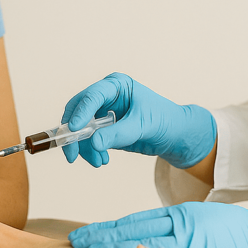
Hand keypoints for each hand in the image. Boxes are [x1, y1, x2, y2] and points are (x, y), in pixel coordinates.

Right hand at [61, 73, 214, 168]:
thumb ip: (118, 134)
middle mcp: (105, 96)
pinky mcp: (103, 128)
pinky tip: (101, 160)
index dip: (81, 112)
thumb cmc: (164, 121)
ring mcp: (102, 111)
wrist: (174, 135)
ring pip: (80, 128)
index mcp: (116, 85)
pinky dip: (90, 151)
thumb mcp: (142, 126)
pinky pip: (87, 139)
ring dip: (84, 147)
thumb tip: (93, 143)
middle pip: (78, 111)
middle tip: (72, 154)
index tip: (74, 130)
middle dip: (74, 134)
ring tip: (98, 162)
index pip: (92, 96)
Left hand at [69, 202, 247, 247]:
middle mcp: (178, 223)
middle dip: (103, 234)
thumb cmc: (236, 233)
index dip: (111, 226)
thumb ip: (177, 229)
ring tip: (90, 246)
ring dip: (114, 243)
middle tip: (78, 239)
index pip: (136, 220)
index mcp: (178, 215)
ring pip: (143, 239)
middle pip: (133, 227)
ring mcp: (186, 238)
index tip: (90, 231)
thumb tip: (156, 239)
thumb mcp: (200, 223)